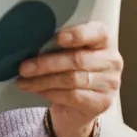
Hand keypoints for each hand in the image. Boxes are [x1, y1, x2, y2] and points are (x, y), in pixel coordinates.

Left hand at [15, 21, 121, 136]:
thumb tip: (30, 40)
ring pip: (72, 80)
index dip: (77, 35)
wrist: (79, 103)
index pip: (97, 33)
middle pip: (77, 59)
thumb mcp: (66, 51)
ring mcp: (110, 83)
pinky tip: (38, 91)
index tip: (57, 38)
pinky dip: (52, 93)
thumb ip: (57, 43)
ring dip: (43, 81)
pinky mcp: (103, 102)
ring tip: (24, 81)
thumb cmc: (70, 68)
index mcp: (104, 40)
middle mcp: (112, 60)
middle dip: (46, 63)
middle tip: (24, 67)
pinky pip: (74, 96)